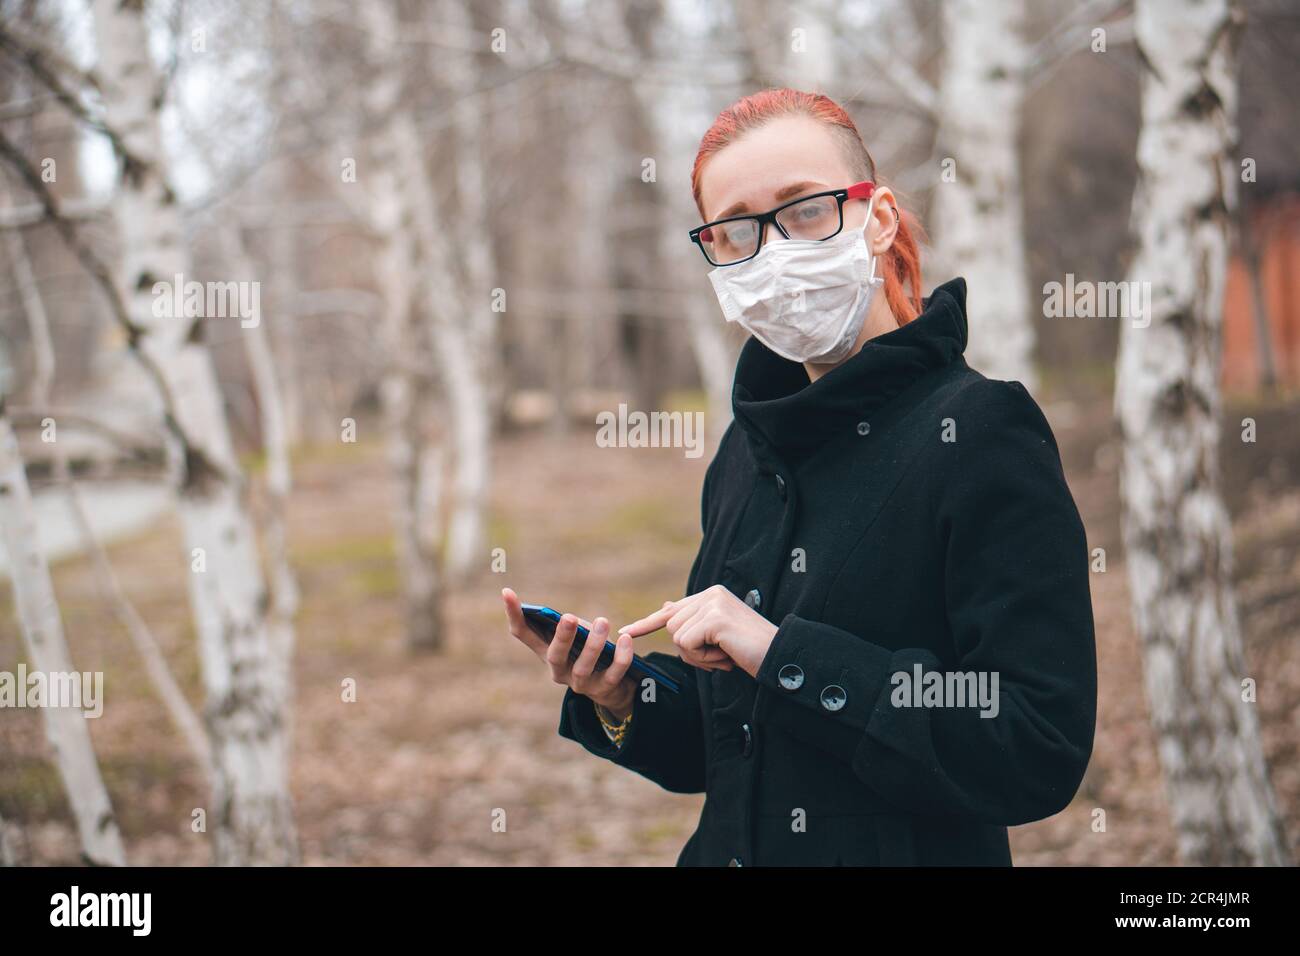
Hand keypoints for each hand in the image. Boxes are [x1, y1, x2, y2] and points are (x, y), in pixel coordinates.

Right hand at [501, 588, 635, 718]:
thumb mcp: (577, 636)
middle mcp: (558, 671)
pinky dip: (621, 656)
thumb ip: (571, 627)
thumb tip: (569, 621)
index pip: (523, 634)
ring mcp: (580, 683)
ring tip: (603, 621)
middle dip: (562, 637)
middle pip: (554, 656)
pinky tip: (626, 639)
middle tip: (569, 617)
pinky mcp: (604, 690)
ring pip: (584, 667)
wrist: (614, 687)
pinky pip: (613, 673)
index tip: (506, 591)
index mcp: (546, 652)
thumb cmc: (590, 651)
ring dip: (594, 644)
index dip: (514, 614)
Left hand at [618, 584, 778, 677]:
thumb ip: (692, 623)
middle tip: (719, 655)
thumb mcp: (717, 636)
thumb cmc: (749, 651)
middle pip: (672, 628)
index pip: (671, 611)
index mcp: (711, 595)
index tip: (624, 633)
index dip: (646, 624)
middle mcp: (711, 594)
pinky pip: (688, 644)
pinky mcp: (714, 618)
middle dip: (690, 651)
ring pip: (678, 637)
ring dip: (698, 656)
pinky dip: (703, 658)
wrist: (778, 658)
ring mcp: (713, 604)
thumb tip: (665, 607)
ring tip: (724, 654)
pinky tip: (725, 655)